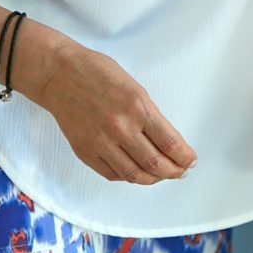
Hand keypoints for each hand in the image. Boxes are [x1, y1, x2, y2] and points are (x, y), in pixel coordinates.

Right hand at [35, 41, 196, 184]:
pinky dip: (128, 176)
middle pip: (154, 163)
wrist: (61, 76)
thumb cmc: (100, 74)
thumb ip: (149, 115)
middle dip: (173, 171)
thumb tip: (167, 140)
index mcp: (137, 107)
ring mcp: (101, 142)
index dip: (183, 156)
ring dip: (153, 179)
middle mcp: (121, 128)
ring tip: (163, 175)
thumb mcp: (135, 88)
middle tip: (181, 171)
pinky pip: (112, 174)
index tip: (191, 160)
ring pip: (134, 174)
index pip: (169, 142)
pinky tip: (137, 172)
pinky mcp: (85, 152)